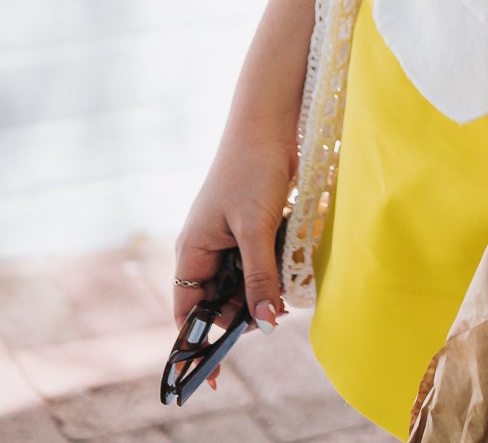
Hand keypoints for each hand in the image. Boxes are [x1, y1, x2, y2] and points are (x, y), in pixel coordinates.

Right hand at [173, 127, 295, 349]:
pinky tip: (293, 262)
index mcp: (193, 250)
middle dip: (245, 312)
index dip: (199, 343)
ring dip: (265, 288)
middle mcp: (207, 247)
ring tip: (285, 288)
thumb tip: (267, 322)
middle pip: (221, 300)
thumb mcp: (255, 227)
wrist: (272, 120)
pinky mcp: (255, 225)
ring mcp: (231, 236)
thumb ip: (259, 277)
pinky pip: (263, 259)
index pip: (188, 312)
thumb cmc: (253, 167)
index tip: (216, 374)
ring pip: (245, 281)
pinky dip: (277, 266)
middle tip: (272, 316)